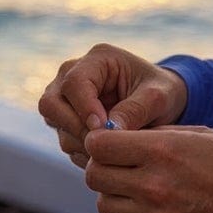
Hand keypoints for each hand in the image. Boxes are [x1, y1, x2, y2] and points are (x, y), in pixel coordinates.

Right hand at [39, 43, 188, 166]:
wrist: (160, 104)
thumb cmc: (162, 92)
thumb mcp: (158, 97)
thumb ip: (135, 110)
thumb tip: (110, 131)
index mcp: (98, 59)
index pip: (74, 82)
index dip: (84, 108)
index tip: (103, 127)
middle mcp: (72, 74)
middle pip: (50, 102)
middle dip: (75, 127)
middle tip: (104, 144)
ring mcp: (65, 97)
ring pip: (54, 124)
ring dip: (80, 142)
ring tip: (113, 149)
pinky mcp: (66, 119)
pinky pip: (64, 139)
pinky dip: (83, 150)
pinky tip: (109, 154)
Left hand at [83, 124, 212, 212]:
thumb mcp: (197, 135)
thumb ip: (155, 135)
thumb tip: (118, 137)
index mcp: (162, 150)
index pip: (99, 146)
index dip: (100, 142)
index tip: (110, 145)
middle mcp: (154, 183)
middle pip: (95, 176)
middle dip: (103, 168)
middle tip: (120, 168)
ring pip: (104, 206)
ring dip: (114, 197)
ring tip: (136, 192)